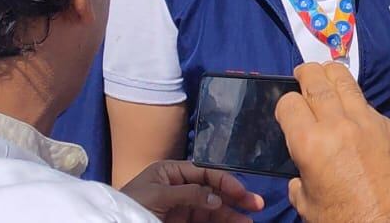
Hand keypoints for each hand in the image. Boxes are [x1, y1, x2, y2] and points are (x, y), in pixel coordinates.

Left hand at [119, 160, 262, 222]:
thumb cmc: (131, 204)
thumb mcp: (158, 195)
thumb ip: (189, 194)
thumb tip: (217, 199)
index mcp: (171, 172)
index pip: (205, 173)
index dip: (225, 181)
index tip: (241, 193)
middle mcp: (180, 188)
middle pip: (214, 191)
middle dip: (235, 198)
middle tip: (257, 205)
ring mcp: (181, 208)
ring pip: (213, 210)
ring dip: (231, 215)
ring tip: (249, 222)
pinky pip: (205, 222)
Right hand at [276, 62, 389, 222]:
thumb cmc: (343, 219)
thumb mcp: (307, 203)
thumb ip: (300, 179)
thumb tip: (302, 172)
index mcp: (310, 143)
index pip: (290, 103)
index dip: (285, 104)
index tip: (287, 107)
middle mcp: (338, 124)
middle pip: (317, 82)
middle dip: (306, 74)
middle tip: (303, 71)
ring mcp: (368, 121)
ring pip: (346, 83)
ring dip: (332, 74)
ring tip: (326, 71)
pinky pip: (368, 105)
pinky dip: (357, 102)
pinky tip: (354, 107)